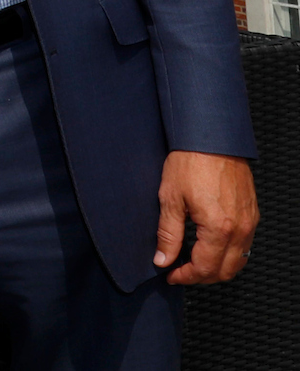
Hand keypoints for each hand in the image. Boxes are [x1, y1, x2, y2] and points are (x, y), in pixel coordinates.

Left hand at [155, 150, 257, 285]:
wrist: (212, 138)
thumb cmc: (190, 162)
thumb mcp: (170, 198)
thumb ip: (168, 234)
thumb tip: (163, 259)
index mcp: (218, 228)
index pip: (205, 268)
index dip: (185, 276)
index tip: (170, 274)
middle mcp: (240, 229)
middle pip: (225, 271)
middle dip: (201, 277)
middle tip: (179, 271)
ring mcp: (249, 223)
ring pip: (238, 261)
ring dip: (217, 268)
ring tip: (193, 261)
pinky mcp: (252, 215)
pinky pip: (245, 246)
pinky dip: (228, 254)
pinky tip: (210, 246)